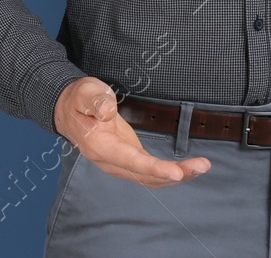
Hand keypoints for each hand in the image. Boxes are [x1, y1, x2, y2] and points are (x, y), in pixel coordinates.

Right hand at [54, 77, 209, 187]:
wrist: (68, 111)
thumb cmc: (79, 100)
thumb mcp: (85, 92)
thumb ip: (95, 101)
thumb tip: (107, 111)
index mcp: (100, 146)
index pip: (130, 161)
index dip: (154, 169)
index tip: (176, 172)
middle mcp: (110, 161)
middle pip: (145, 175)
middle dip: (176, 173)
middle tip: (203, 166)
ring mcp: (120, 163)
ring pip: (150, 178)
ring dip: (178, 175)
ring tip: (202, 167)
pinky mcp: (129, 159)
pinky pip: (150, 173)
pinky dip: (170, 173)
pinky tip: (188, 169)